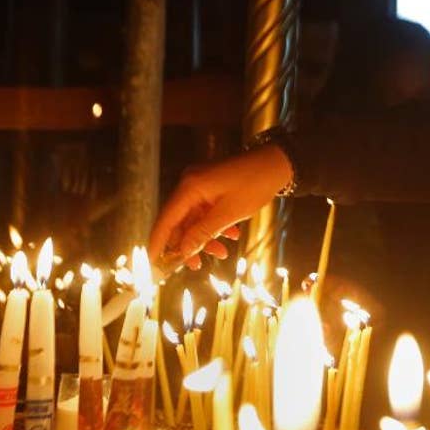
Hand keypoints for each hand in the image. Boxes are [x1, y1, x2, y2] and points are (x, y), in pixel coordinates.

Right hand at [149, 144, 292, 269]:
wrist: (277, 163)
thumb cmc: (254, 185)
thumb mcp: (229, 214)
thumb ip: (203, 233)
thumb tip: (182, 251)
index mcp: (189, 187)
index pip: (165, 220)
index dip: (158, 243)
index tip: (152, 264)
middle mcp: (189, 184)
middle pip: (178, 222)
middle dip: (187, 245)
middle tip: (195, 266)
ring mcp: (200, 186)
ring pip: (194, 220)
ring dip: (205, 238)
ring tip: (222, 253)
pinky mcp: (211, 188)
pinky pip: (205, 212)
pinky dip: (214, 226)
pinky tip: (230, 235)